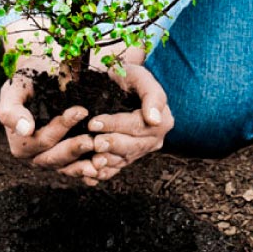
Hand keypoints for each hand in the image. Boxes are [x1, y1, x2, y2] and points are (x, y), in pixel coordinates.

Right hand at [0, 64, 100, 181]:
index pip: (43, 139)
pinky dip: (90, 171)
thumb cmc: (25, 84)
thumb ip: (12, 110)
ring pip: (68, 168)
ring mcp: (52, 159)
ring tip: (102, 158)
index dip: (61, 127)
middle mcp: (36, 156)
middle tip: (93, 139)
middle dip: (74, 148)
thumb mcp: (13, 91)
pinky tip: (103, 168)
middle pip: (55, 157)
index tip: (81, 110)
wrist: (39, 80)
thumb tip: (25, 129)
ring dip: (85, 166)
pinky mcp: (67, 161)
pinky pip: (77, 170)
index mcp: (21, 143)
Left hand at [86, 63, 173, 181]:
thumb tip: (154, 119)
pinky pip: (116, 169)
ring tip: (91, 161)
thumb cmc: (129, 77)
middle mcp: (154, 139)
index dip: (115, 125)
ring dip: (107, 162)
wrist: (120, 84)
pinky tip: (90, 174)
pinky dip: (104, 173)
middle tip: (93, 143)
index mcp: (162, 121)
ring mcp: (141, 150)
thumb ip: (151, 95)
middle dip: (111, 145)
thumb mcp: (141, 77)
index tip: (94, 123)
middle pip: (132, 146)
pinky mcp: (128, 157)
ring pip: (123, 160)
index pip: (137, 125)